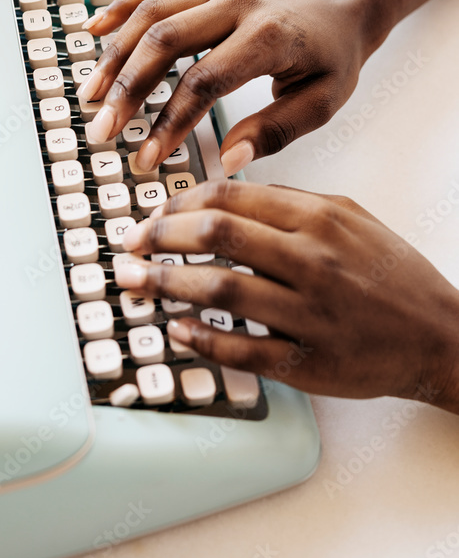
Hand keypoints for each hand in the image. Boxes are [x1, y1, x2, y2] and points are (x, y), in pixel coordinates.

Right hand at [79, 0, 372, 174]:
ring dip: (114, 55)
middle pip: (164, 42)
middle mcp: (234, 6)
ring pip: (150, 15)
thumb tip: (229, 159)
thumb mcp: (323, 101)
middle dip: (127, 89)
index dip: (170, 122)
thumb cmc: (332, 57)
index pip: (203, 80)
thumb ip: (276, 130)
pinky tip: (93, 30)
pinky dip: (120, 8)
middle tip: (102, 129)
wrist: (340, 4)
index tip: (148, 158)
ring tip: (89, 94)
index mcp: (267, 37)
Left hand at [114, 180, 458, 408]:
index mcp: (318, 219)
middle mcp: (311, 260)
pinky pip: (241, 349)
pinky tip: (176, 329)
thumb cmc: (390, 273)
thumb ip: (289, 202)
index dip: (178, 205)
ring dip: (165, 284)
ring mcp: (308, 313)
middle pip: (216, 235)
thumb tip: (223, 195)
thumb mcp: (349, 216)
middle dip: (159, 237)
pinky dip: (200, 338)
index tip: (152, 215)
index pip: (230, 198)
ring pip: (219, 289)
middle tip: (129, 245)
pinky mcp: (307, 362)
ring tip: (133, 283)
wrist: (439, 335)